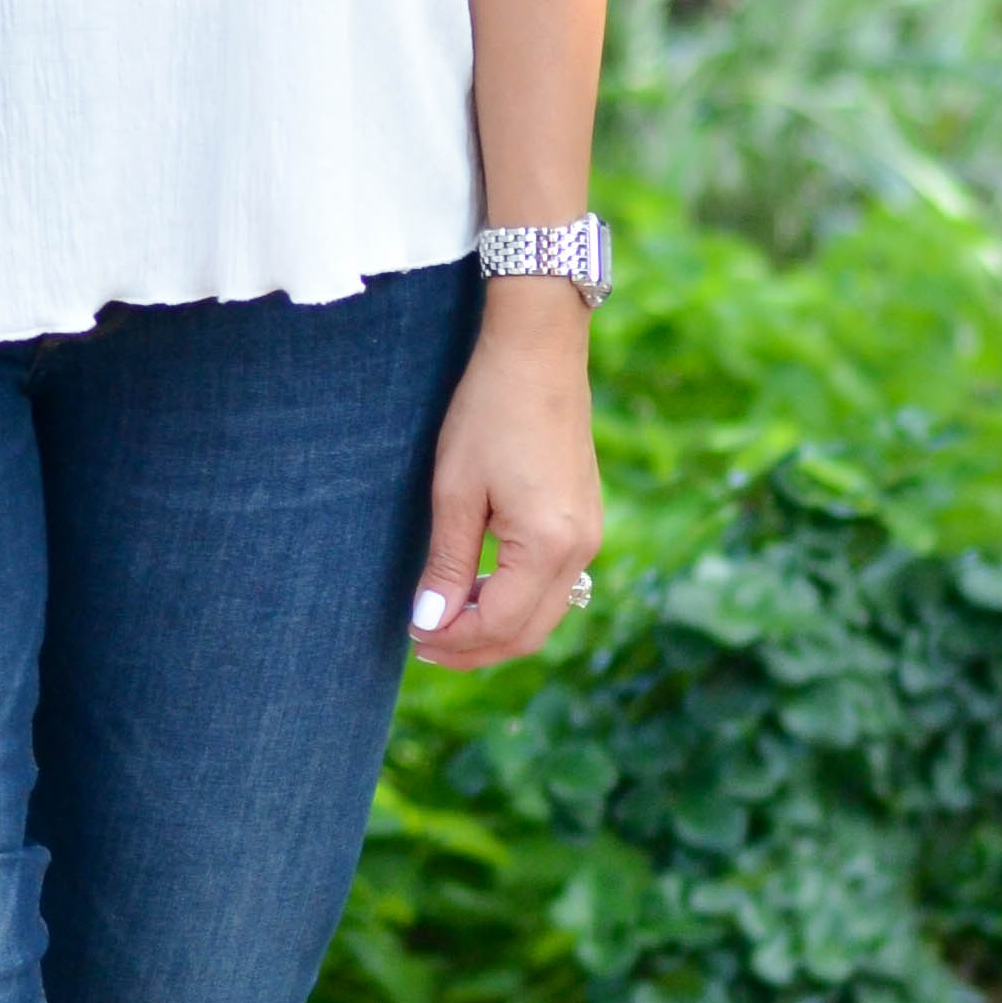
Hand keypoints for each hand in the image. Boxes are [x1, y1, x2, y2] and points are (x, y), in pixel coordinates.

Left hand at [408, 301, 601, 668]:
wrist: (537, 354)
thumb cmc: (489, 413)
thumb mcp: (455, 492)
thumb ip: (447, 565)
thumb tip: (429, 624)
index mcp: (548, 544)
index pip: (500, 624)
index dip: (454, 640)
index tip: (412, 638)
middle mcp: (581, 549)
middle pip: (528, 633)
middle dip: (475, 647)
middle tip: (423, 643)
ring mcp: (589, 537)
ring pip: (544, 614)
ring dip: (495, 627)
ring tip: (444, 619)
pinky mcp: (586, 523)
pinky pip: (554, 586)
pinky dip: (515, 600)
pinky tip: (477, 589)